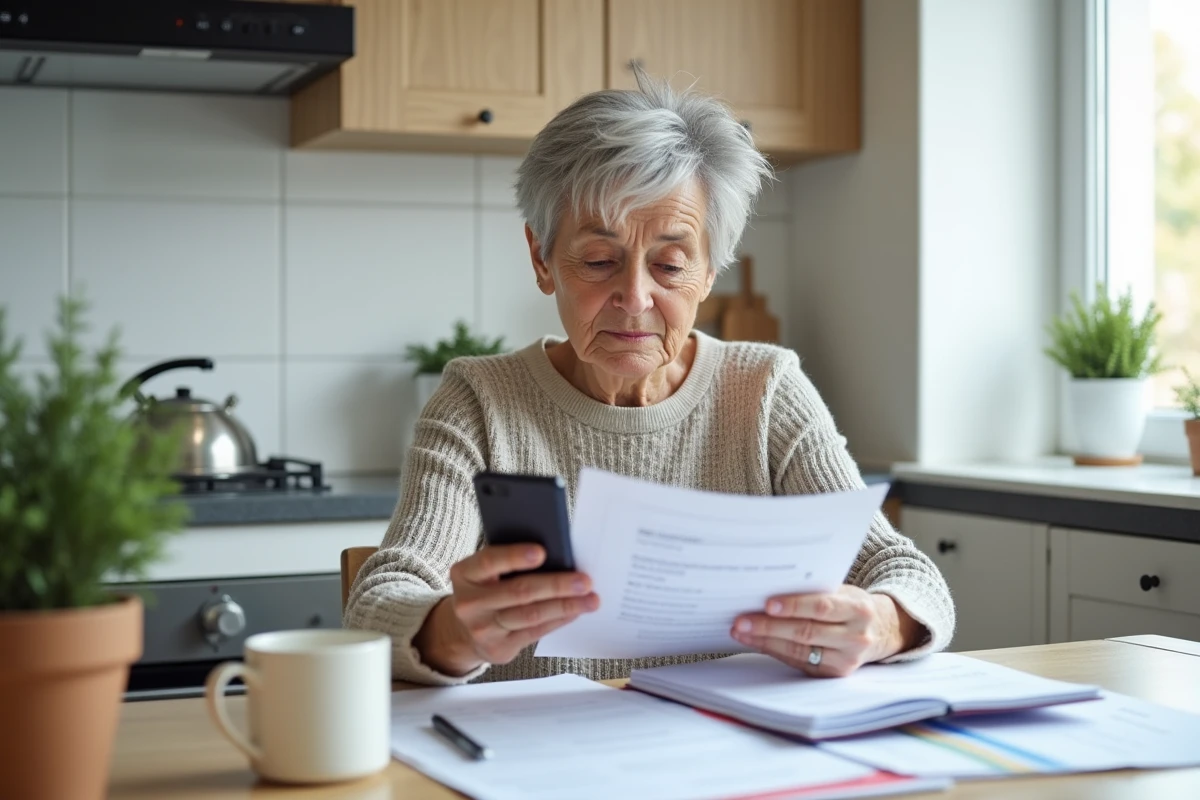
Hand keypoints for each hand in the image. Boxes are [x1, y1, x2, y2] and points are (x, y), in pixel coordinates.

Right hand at [415, 545, 599, 675]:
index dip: (515, 556)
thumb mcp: (484, 572)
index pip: (489, 561)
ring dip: (565, 606)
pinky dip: (558, 620)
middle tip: (584, 581)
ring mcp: (483, 629)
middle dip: (556, 585)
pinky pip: (535, 632)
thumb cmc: (485, 589)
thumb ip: (509, 562)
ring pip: (531, 615)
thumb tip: (557, 555)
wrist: (463, 630)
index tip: (542, 552)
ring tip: (590, 600)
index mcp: (464, 574)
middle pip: (518, 592)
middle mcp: (469, 603)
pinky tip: (575, 612)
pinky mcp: (498, 648)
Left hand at [730, 585, 920, 676]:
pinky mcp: (835, 674)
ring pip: (799, 651)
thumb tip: (768, 589)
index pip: (822, 607)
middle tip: (741, 621)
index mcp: (859, 609)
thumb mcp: (842, 592)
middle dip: (770, 626)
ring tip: (741, 631)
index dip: (794, 606)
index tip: (767, 604)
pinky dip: (774, 651)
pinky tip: (755, 642)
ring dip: (765, 641)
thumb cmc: (849, 605)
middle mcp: (856, 637)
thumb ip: (814, 591)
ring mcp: (847, 659)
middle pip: (806, 632)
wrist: (879, 631)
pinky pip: (799, 663)